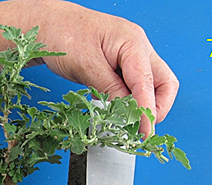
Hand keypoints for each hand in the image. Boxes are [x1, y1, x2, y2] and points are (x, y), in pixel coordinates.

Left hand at [32, 0, 178, 136]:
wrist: (47, 24)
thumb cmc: (63, 34)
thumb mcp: (86, 64)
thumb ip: (109, 88)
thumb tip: (126, 113)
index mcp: (133, 42)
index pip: (148, 83)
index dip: (148, 111)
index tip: (145, 133)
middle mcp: (137, 49)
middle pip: (163, 83)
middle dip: (157, 108)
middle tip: (142, 129)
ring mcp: (130, 57)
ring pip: (151, 87)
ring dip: (143, 107)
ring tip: (127, 124)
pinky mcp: (120, 67)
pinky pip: (134, 88)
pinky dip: (130, 103)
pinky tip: (117, 112)